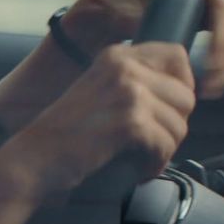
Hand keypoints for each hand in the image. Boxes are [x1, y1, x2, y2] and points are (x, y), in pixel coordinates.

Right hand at [18, 42, 197, 186]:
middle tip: (151, 142)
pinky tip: (138, 169)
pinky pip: (166, 145)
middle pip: (185, 95)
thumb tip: (183, 95)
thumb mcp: (100, 90)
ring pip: (179, 124)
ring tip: (142, 158)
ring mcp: (128, 92)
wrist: (37, 155)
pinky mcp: (130, 122)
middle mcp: (124, 66)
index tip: (169, 109)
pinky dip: (155, 164)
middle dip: (174, 125)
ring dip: (165, 149)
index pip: (176, 54)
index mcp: (117, 55)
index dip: (183, 85)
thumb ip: (135, 84)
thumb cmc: (67, 132)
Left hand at [61, 0, 223, 98]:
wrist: (103, 18)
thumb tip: (148, 24)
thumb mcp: (120, 15)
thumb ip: (134, 17)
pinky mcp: (203, 22)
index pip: (219, 5)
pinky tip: (213, 87)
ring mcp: (203, 4)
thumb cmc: (109, 12)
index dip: (223, 37)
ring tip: (212, 90)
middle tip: (216, 83)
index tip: (212, 65)